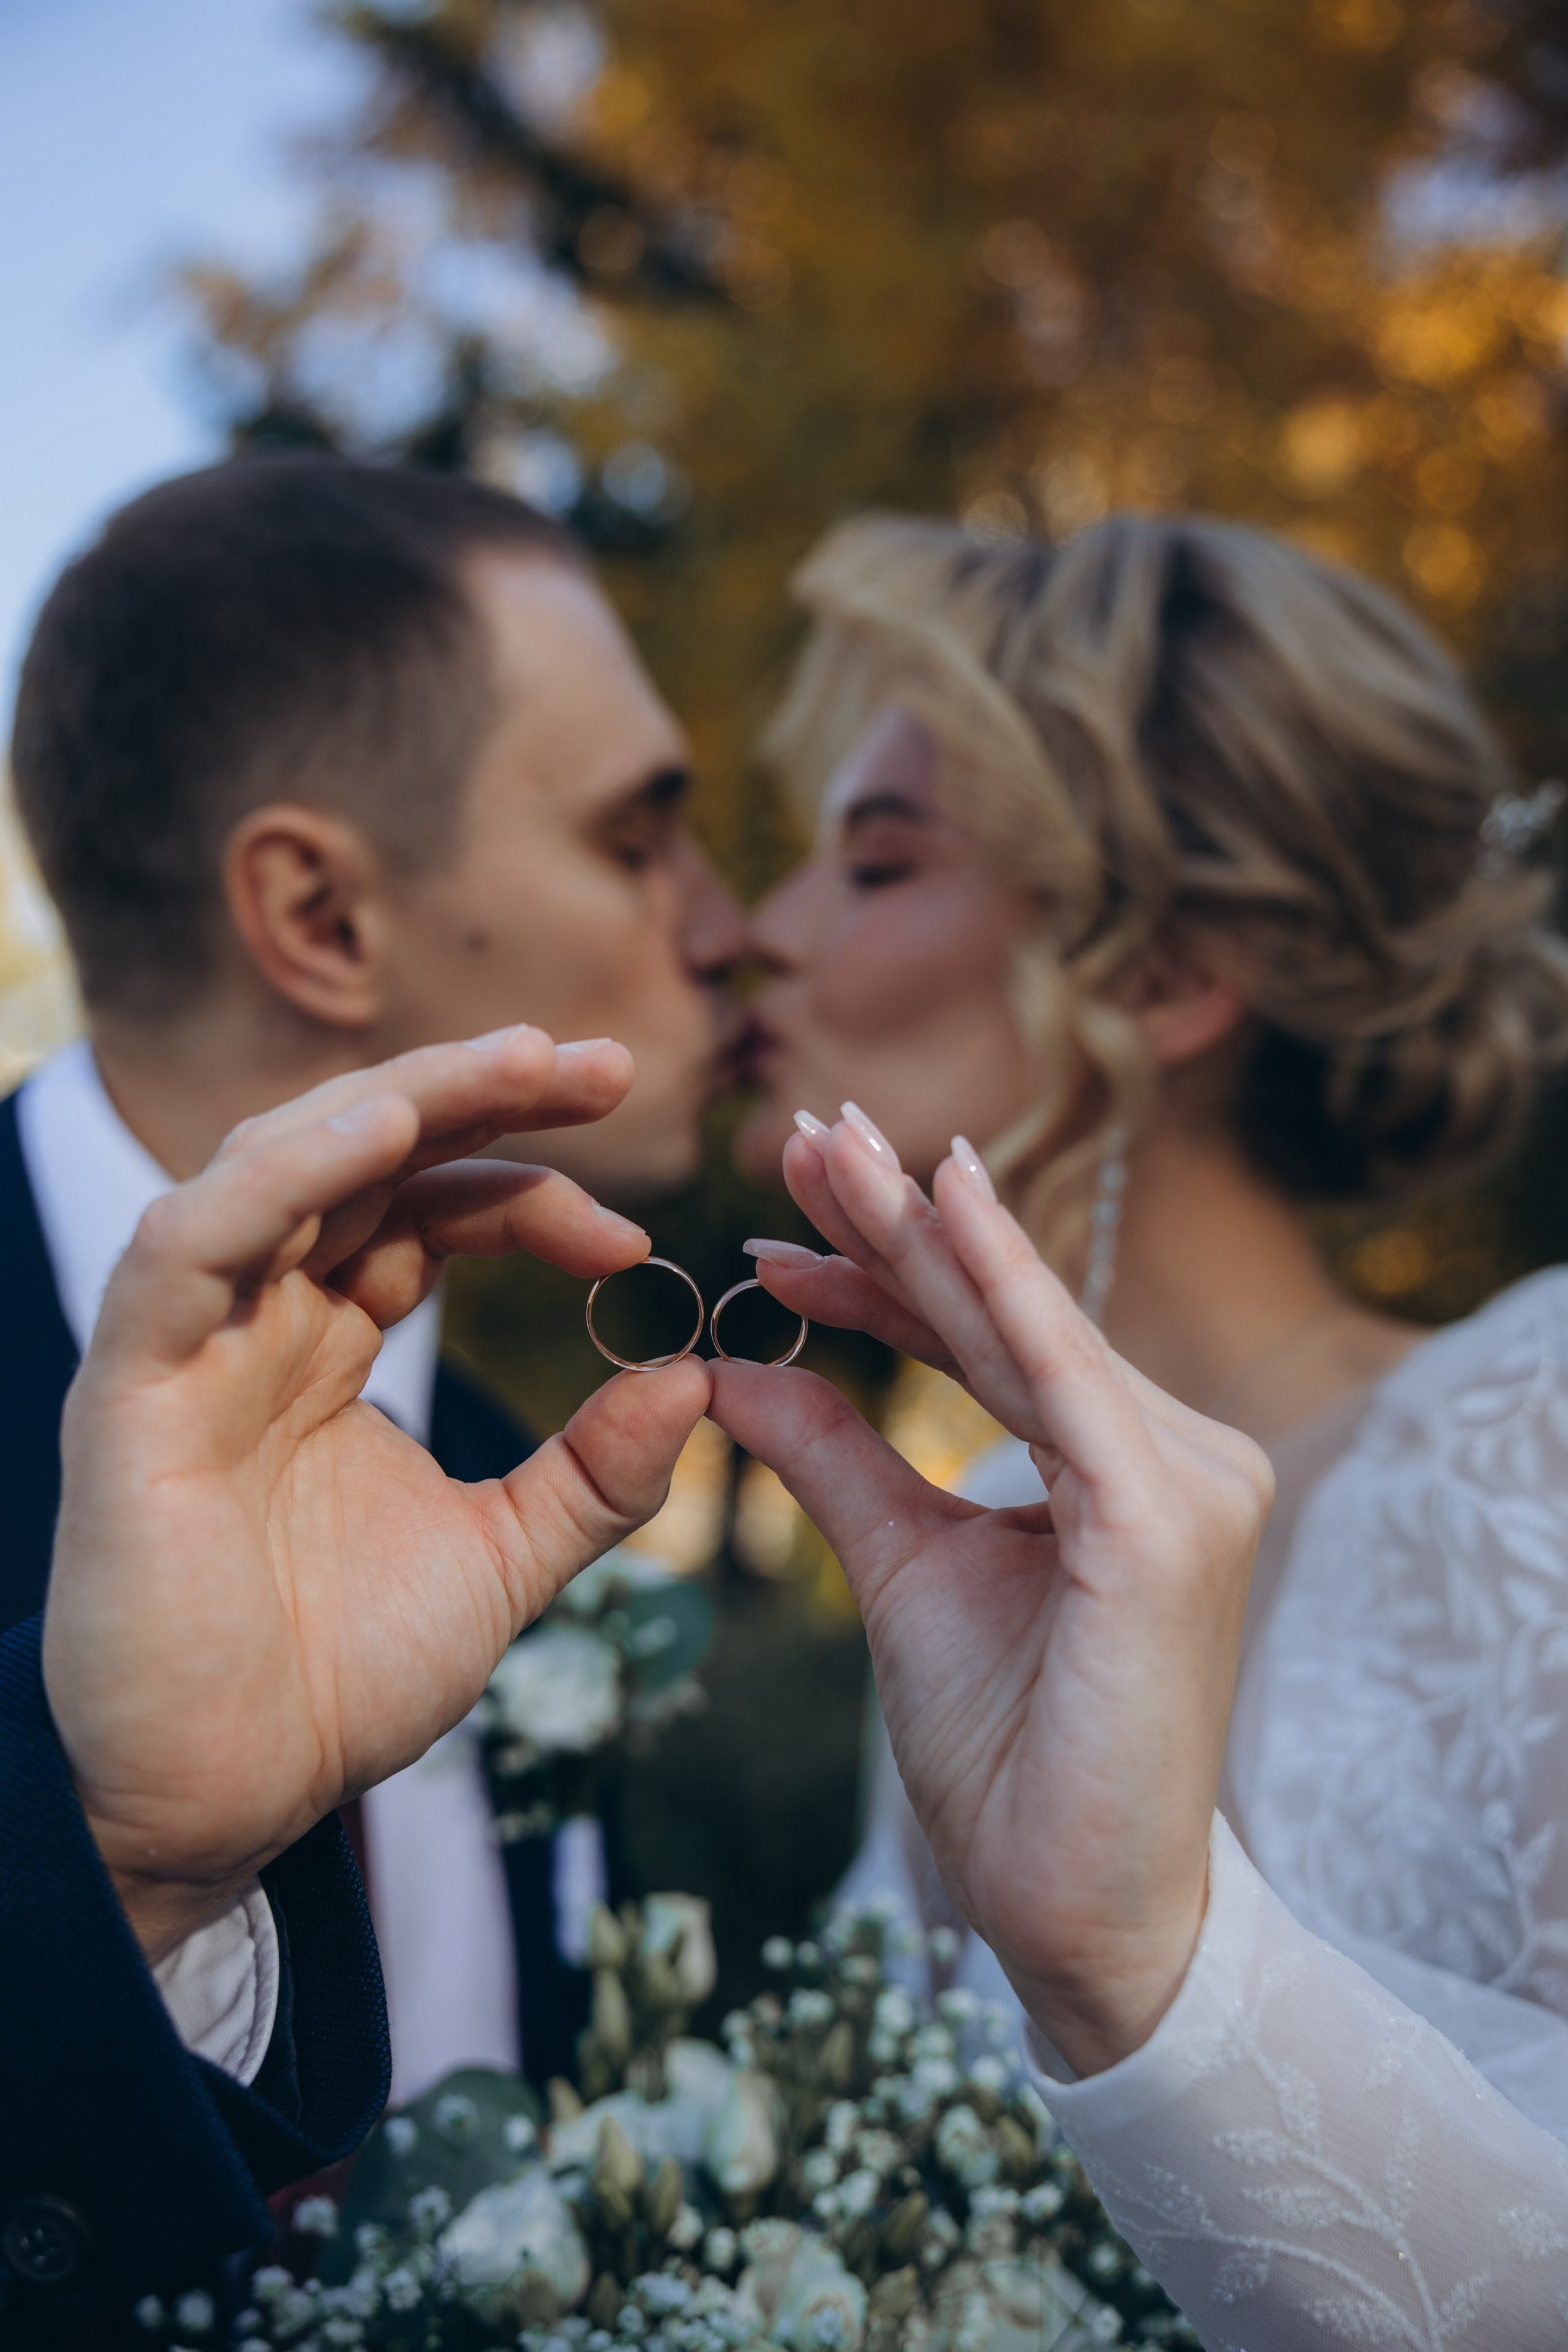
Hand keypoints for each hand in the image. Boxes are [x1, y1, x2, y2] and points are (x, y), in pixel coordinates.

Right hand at [43, 1030, 709, 1959]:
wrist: (225, 1801)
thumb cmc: (337, 1677)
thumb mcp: (502, 1560)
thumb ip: (595, 1475)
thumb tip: (696, 1377)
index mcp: (334, 1339)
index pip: (432, 1209)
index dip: (533, 1190)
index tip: (638, 1229)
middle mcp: (263, 1316)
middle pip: (366, 1152)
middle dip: (483, 1092)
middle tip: (604, 1066)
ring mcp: (193, 1342)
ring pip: (279, 1162)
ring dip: (395, 1098)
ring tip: (512, 1064)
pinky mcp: (130, 1388)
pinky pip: (189, 1247)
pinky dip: (279, 1180)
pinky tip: (377, 1135)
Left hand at [707, 1117, 1270, 2076]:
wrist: (1081, 1915)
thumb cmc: (1010, 1755)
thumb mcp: (903, 1573)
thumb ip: (837, 1461)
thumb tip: (736, 1368)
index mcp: (1121, 1467)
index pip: (985, 1344)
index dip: (886, 1274)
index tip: (783, 1219)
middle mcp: (1176, 1451)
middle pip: (1004, 1314)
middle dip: (895, 1219)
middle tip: (802, 1127)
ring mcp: (1186, 1479)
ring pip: (1023, 1328)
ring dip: (920, 1231)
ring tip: (824, 1145)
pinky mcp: (1166, 1522)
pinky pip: (1060, 1378)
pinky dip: (995, 1283)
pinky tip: (936, 1202)